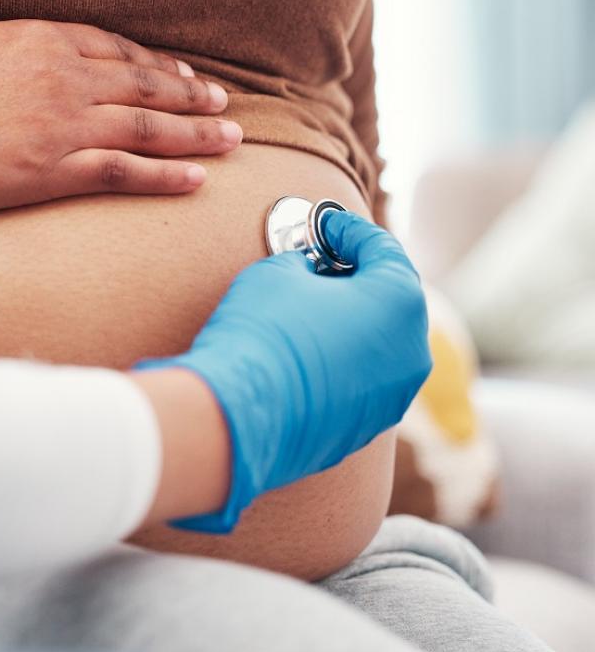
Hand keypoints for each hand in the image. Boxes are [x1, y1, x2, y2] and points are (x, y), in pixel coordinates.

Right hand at [0, 19, 241, 214]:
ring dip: (194, 135)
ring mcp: (60, 125)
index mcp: (40, 40)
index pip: (116, 51)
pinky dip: (165, 176)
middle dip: (190, 96)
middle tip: (224, 105)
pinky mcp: (50, 172)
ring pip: (146, 128)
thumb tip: (34, 52)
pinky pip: (123, 172)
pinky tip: (195, 180)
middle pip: (144, 87)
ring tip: (230, 141)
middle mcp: (61, 77)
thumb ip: (13, 47)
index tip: (182, 75)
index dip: (156, 65)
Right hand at [136, 212, 431, 531]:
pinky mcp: (366, 427)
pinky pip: (359, 380)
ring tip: (309, 309)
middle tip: (321, 262)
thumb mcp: (278, 272)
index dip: (347, 230)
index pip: (381, 248)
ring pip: (378, 344)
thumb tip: (308, 272)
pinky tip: (304, 352)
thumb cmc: (261, 333)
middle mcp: (412, 351)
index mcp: (400, 301)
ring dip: (350, 322)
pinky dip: (339, 361)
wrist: (238, 416)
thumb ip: (306, 263)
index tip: (325, 224)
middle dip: (356, 277)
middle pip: (389, 298)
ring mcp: (394, 395)